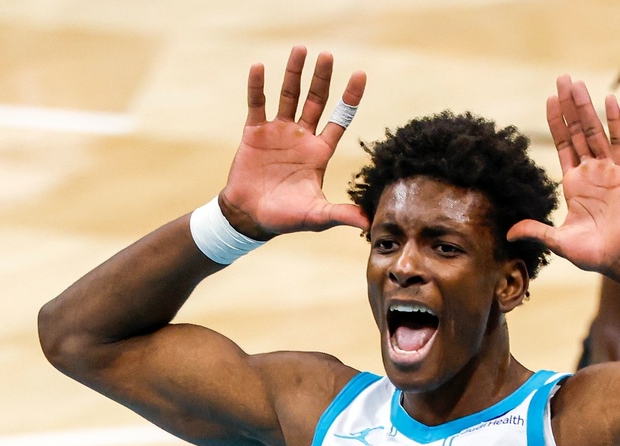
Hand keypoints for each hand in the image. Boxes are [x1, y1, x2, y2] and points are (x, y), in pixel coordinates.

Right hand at [218, 46, 368, 238]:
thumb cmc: (286, 218)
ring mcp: (278, 132)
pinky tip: (259, 67)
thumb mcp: (316, 216)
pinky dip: (258, 86)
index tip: (361, 74)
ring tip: (300, 49)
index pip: (339, 119)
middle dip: (322, 78)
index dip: (349, 98)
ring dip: (294, 73)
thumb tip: (368, 223)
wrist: (250, 217)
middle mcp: (302, 137)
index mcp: (319, 152)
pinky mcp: (255, 132)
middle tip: (328, 55)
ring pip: (289, 96)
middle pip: (316, 101)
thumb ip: (340, 214)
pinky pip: (257, 104)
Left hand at [508, 76, 619, 272]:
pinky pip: (618, 141)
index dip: (556, 123)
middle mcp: (590, 172)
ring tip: (575, 83)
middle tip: (562, 79)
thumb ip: (535, 230)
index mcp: (574, 184)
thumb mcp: (557, 240)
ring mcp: (608, 170)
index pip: (564, 145)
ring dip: (585, 107)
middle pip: (578, 131)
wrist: (619, 257)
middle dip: (569, 105)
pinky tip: (608, 99)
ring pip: (594, 131)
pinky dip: (614, 120)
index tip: (550, 100)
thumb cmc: (592, 252)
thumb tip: (509, 233)